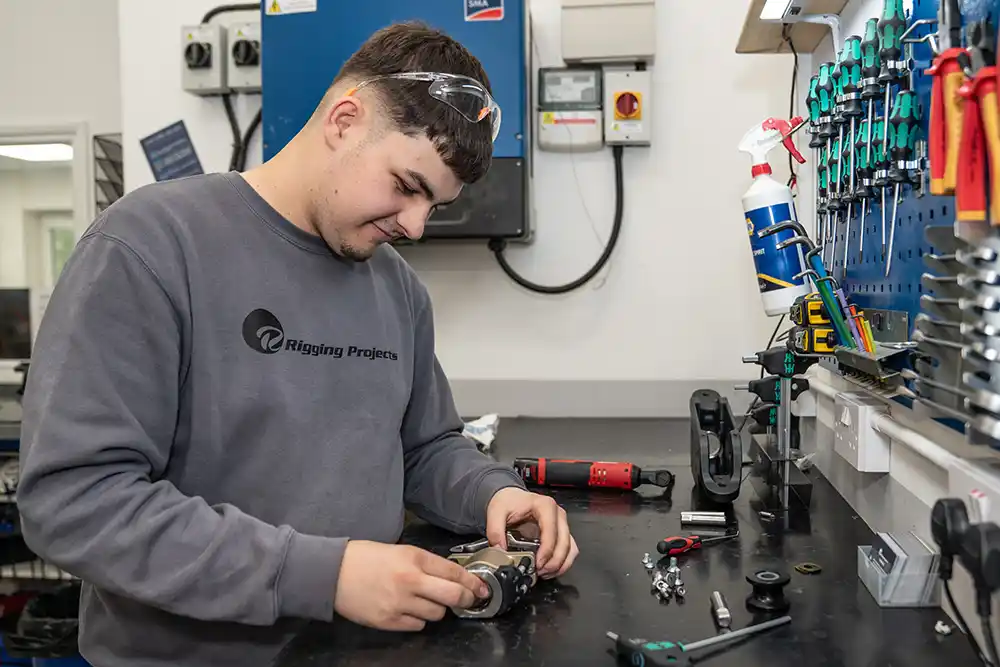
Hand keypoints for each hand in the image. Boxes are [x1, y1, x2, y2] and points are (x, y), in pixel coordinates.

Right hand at [334, 540, 489, 630]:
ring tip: (425, 601)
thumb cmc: (367, 558)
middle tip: (468, 600)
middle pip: (453, 596)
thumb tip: (453, 577)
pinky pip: (417, 626)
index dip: (472, 582)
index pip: (454, 572)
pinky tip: (408, 609)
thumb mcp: (401, 551)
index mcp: (414, 558)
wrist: (333, 572)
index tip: (481, 588)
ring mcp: (399, 603)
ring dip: (437, 609)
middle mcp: (410, 580)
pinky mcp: (388, 621)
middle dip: (466, 599)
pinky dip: (418, 620)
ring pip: (437, 614)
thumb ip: (426, 564)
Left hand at [485, 487, 578, 578]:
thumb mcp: (496, 512)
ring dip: (560, 564)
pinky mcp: (562, 533)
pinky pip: (570, 551)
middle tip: (539, 572)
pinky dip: (562, 563)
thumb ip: (495, 531)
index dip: (546, 551)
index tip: (537, 564)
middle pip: (564, 542)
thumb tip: (499, 550)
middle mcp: (558, 515)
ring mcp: (562, 524)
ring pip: (570, 548)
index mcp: (545, 506)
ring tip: (544, 573)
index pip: (551, 532)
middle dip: (553, 562)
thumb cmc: (509, 502)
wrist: (512, 498)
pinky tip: (549, 570)